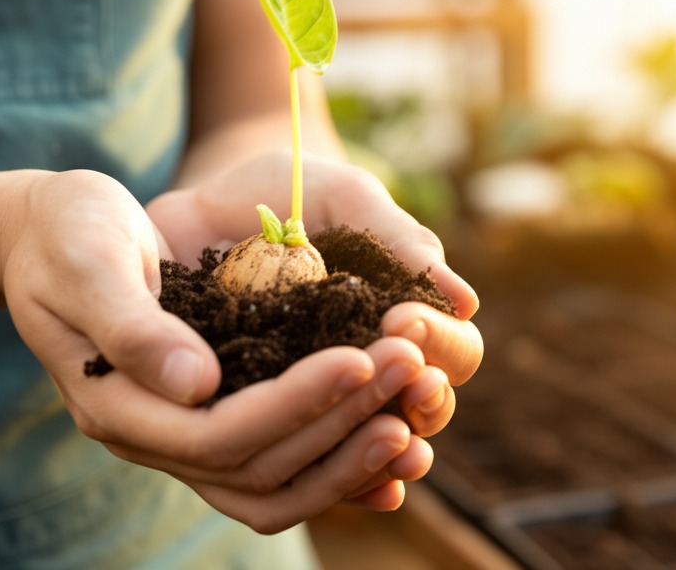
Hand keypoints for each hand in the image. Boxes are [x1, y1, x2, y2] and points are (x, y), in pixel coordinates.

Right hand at [0, 169, 433, 530]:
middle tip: (410, 370)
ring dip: (349, 458)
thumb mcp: (89, 260)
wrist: (53, 235)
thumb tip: (198, 386)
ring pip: (275, 484)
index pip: (220, 432)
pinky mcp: (213, 417)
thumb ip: (132, 325)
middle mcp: (153, 435)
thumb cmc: (69, 232)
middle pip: (260, 466)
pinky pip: (280, 464)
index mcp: (116, 403)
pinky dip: (335, 461)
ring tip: (414, 418)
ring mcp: (183, 435)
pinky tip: (390, 434)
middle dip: (341, 422)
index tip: (360, 356)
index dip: (295, 402)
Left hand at [147, 151, 483, 503]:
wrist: (208, 204)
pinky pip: (306, 461)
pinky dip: (329, 478)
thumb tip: (467, 302)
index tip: (400, 317)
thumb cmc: (292, 191)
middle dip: (425, 399)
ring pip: (375, 445)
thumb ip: (398, 239)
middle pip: (427, 407)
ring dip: (386, 449)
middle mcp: (376, 365)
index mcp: (407, 314)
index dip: (437, 340)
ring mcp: (328, 397)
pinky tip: (340, 483)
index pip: (453, 349)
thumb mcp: (344, 197)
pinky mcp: (270, 415)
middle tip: (403, 377)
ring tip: (389, 445)